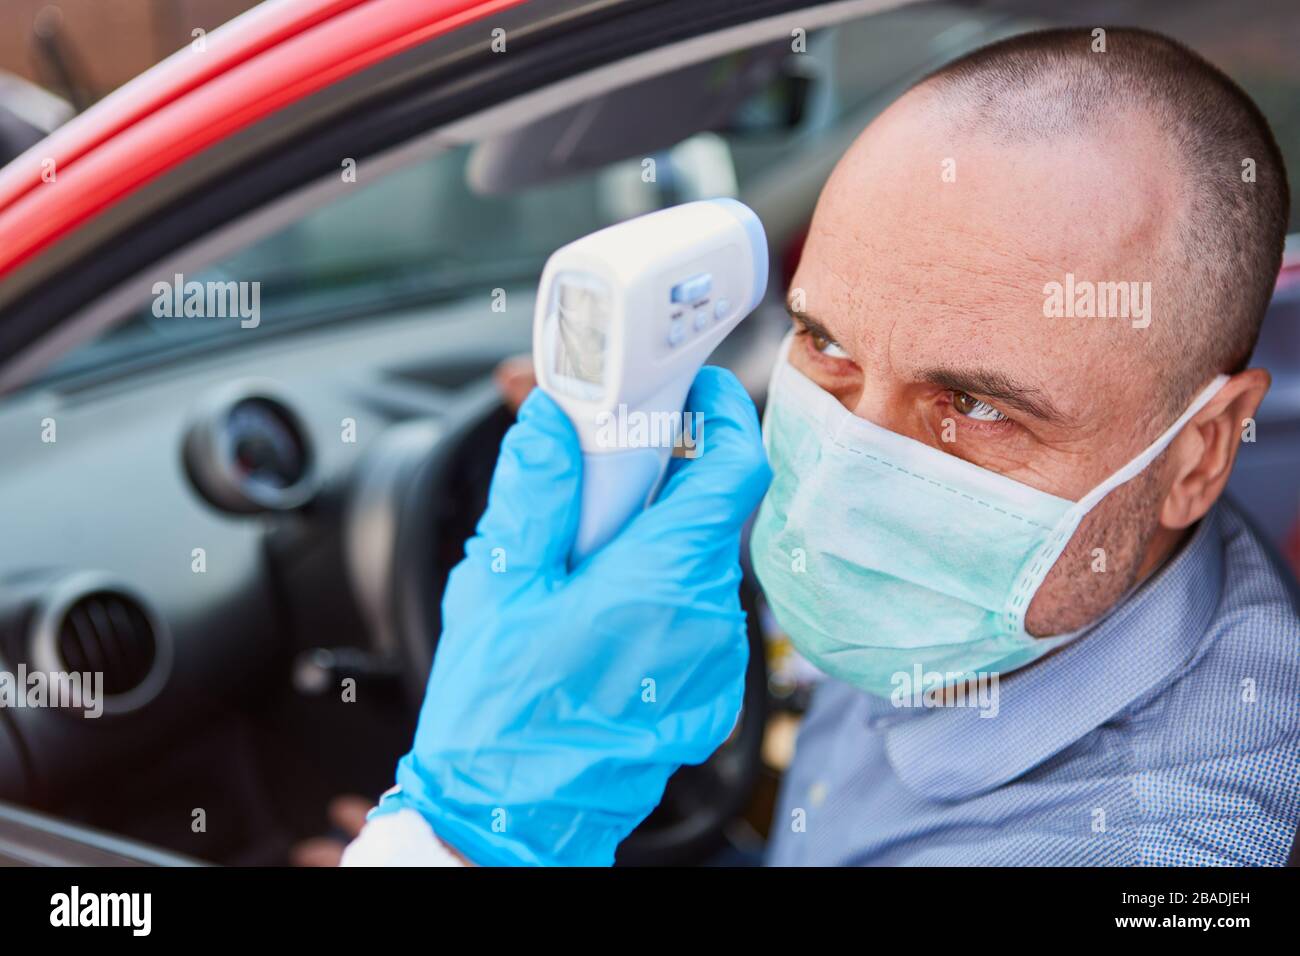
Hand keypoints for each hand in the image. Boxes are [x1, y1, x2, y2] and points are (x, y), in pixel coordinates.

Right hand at [371, 366, 769, 864]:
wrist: (511, 821)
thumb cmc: (500, 715)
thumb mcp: (500, 588)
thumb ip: (536, 491)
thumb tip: (557, 421)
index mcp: (659, 581)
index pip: (734, 468)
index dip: (721, 414)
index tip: (692, 390)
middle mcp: (707, 620)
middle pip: (712, 514)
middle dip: (666, 482)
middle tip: (603, 478)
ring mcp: (715, 662)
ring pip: (702, 565)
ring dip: (657, 544)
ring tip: (587, 566)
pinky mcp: (710, 692)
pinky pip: (699, 616)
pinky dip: (662, 596)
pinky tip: (603, 619)